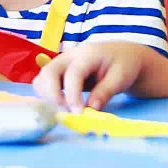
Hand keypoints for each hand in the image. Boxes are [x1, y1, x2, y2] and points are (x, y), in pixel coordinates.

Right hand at [34, 41, 149, 111]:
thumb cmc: (125, 65)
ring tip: (66, 109)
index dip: (73, 96)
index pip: (73, 74)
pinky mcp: (59, 72)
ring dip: (48, 96)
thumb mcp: (121, 77)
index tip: (79, 114)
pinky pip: (44, 83)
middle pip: (48, 72)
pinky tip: (63, 104)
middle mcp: (69, 56)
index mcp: (87, 54)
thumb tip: (91, 109)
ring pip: (42, 78)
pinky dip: (48, 95)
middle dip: (53, 95)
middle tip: (68, 112)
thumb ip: (105, 92)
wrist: (124, 55)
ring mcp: (62, 63)